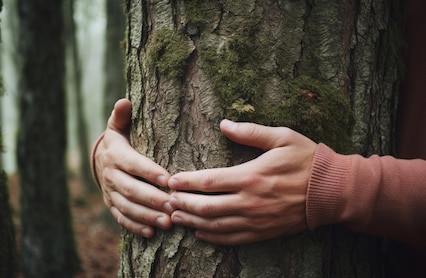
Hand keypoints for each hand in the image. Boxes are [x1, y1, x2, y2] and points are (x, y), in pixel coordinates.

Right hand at [94, 99, 173, 237]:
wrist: (99, 160)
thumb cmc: (118, 141)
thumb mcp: (118, 127)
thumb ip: (122, 116)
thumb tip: (124, 101)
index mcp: (116, 155)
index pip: (133, 164)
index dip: (149, 172)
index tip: (168, 179)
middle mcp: (111, 175)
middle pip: (132, 190)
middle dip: (153, 199)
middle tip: (174, 206)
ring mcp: (110, 193)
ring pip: (128, 207)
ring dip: (147, 216)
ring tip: (168, 222)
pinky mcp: (111, 205)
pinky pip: (121, 218)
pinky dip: (135, 226)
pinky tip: (151, 232)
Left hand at [168, 120, 315, 244]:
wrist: (334, 191)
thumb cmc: (308, 160)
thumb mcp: (282, 137)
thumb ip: (250, 132)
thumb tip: (224, 124)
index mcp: (251, 176)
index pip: (208, 181)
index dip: (186, 182)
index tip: (171, 181)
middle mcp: (250, 202)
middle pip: (206, 207)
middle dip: (183, 204)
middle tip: (167, 200)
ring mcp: (256, 220)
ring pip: (215, 226)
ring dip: (192, 222)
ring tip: (175, 217)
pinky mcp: (263, 232)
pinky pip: (233, 239)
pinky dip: (213, 238)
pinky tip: (200, 233)